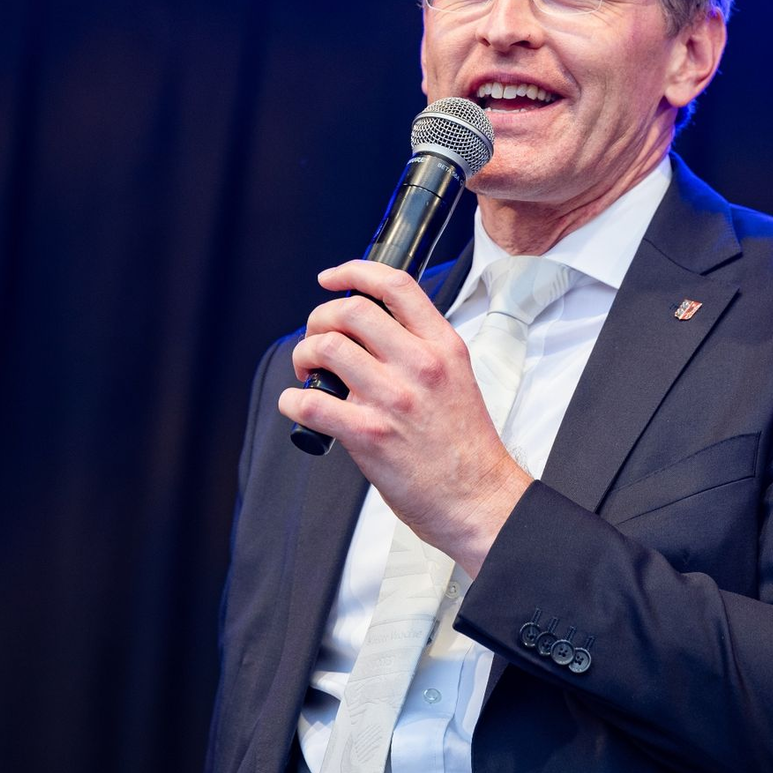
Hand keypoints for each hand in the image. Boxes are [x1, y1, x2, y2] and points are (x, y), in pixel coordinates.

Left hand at [279, 259, 532, 575]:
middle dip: (320, 318)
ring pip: (327, 348)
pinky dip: (293, 400)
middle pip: (351, 311)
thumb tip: (372, 331)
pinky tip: (298, 405)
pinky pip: (312, 403)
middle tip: (316, 337)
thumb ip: (420, 348)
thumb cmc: (466, 447)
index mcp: (442, 347)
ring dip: (304, 354)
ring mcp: (393, 398)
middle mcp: (419, 365)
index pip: (395, 286)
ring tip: (307, 370)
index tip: (333, 278)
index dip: (354, 272)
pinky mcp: (369, 434)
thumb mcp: (457, 377)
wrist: (479, 499)